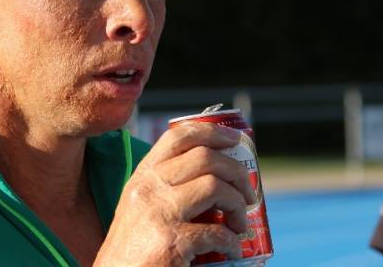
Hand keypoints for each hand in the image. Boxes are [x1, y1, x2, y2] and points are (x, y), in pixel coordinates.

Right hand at [94, 123, 256, 266]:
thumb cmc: (134, 247)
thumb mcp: (140, 206)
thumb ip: (165, 187)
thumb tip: (213, 173)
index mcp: (142, 176)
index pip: (178, 137)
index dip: (212, 132)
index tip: (236, 139)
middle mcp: (148, 188)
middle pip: (205, 157)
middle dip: (237, 173)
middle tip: (248, 193)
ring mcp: (158, 213)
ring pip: (215, 187)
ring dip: (237, 205)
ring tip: (239, 224)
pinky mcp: (171, 242)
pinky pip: (217, 232)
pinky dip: (232, 242)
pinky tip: (232, 250)